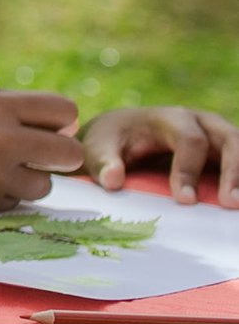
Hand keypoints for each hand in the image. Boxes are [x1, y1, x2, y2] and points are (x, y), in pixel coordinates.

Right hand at [0, 89, 84, 213]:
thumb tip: (53, 136)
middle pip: (69, 154)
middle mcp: (1, 136)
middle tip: (28, 163)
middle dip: (56, 161)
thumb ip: (2, 118)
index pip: (64, 110)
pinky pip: (10, 206)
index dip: (57, 126)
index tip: (38, 133)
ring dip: (23, 185)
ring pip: (44, 186)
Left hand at [80, 105, 238, 205]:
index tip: (184, 200)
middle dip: (233, 171)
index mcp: (169, 118)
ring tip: (237, 205)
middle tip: (230, 203)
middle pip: (228, 139)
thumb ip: (103, 162)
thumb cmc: (110, 140)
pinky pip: (238, 162)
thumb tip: (112, 180)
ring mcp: (215, 136)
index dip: (189, 169)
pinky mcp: (222, 152)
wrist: (120, 133)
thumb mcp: (98, 148)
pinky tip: (237, 198)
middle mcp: (200, 122)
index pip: (189, 139)